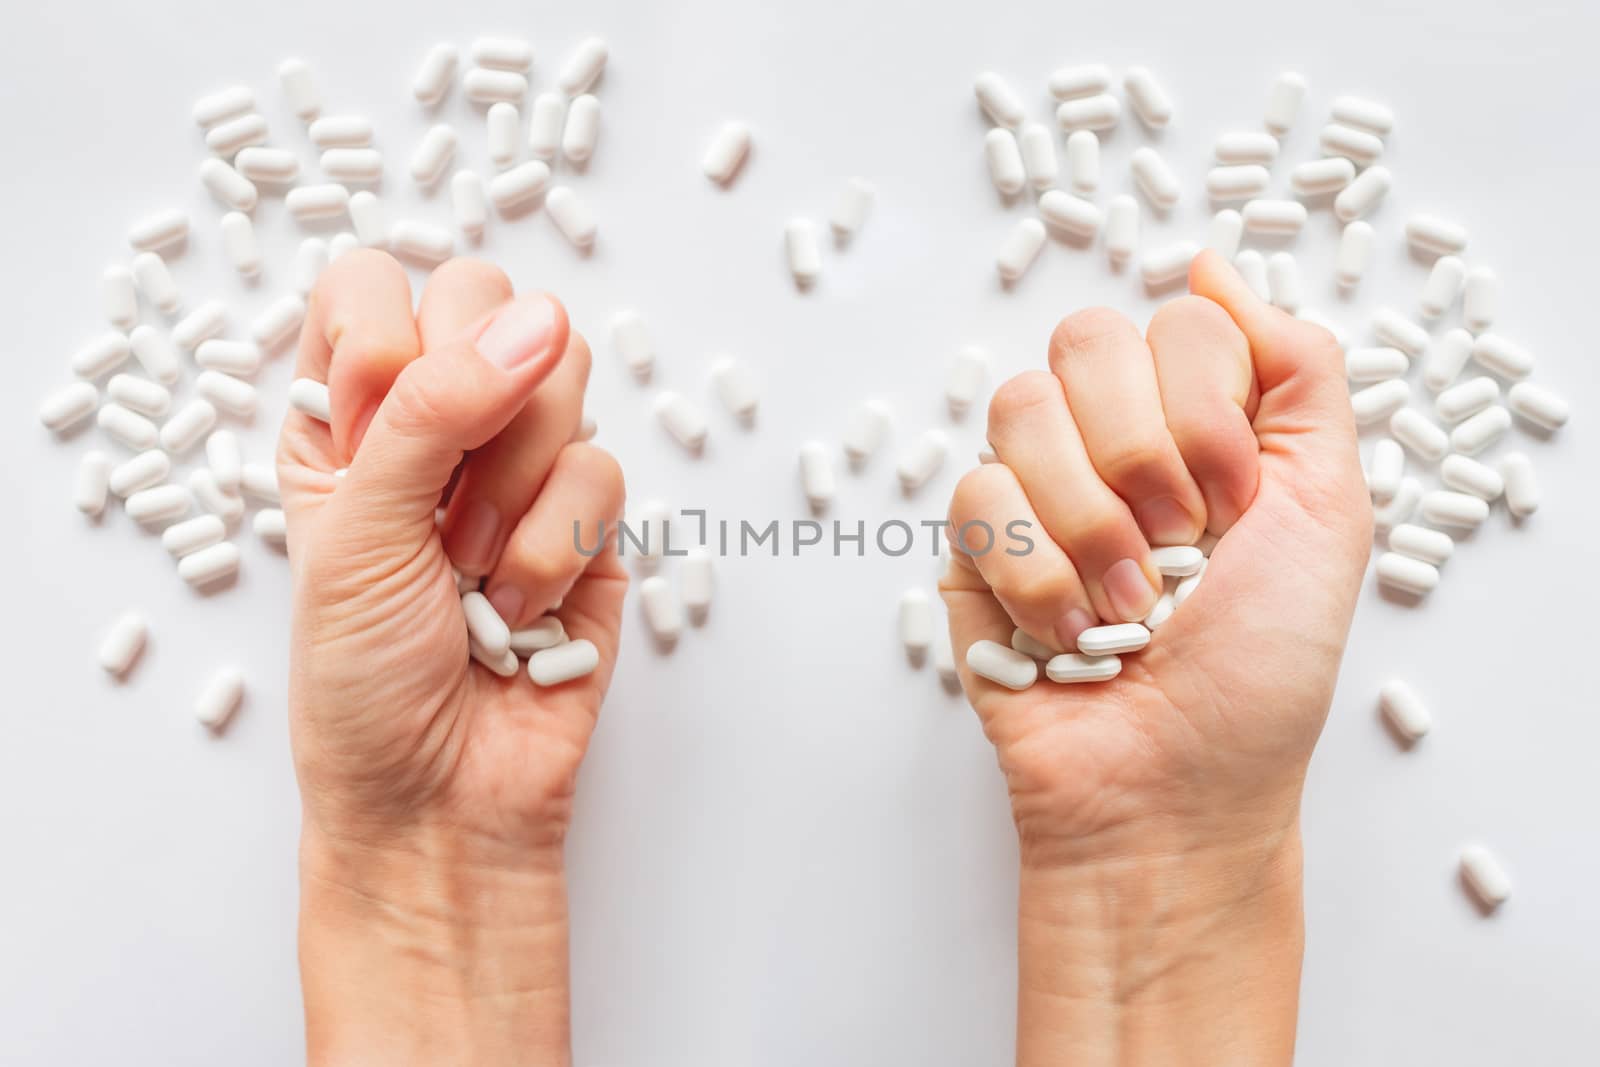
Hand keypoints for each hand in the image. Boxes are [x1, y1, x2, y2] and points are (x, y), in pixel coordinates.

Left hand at [279, 253, 625, 1065]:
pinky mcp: (591, 519)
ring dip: (512, 485)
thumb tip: (534, 317)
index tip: (375, 422)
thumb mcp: (354, 529)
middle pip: (493, 302)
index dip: (391, 338)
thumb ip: (431, 408)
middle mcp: (437, 425)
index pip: (378, 285)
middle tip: (433, 498)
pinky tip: (520, 606)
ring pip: (564, 374)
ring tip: (472, 566)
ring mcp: (522, 466)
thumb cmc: (362, 679)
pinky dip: (556, 545)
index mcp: (346, 416)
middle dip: (471, 405)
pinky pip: (605, 469)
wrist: (440, 798)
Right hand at [942, 252, 1369, 1063]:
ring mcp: (1035, 488)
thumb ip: (1296, 368)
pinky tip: (1066, 632)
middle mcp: (1113, 441)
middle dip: (1142, 455)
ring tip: (1125, 605)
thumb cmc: (1259, 674)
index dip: (1208, 410)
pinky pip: (973, 494)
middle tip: (1178, 546)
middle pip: (1085, 341)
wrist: (1174, 789)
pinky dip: (1032, 575)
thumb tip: (1214, 262)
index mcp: (1199, 422)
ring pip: (1018, 408)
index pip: (1179, 323)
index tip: (1236, 504)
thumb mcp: (1329, 510)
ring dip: (1088, 524)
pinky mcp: (971, 545)